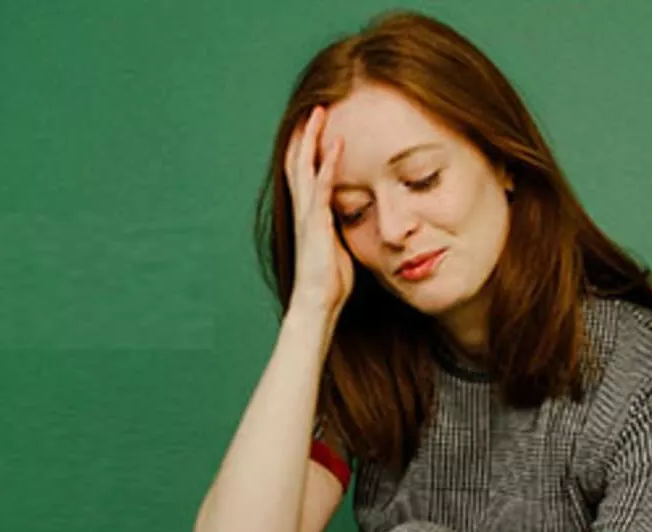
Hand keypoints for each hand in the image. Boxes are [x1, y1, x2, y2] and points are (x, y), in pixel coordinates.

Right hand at [283, 106, 353, 318]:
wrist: (317, 303)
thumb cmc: (330, 280)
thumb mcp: (337, 246)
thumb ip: (339, 227)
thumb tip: (353, 217)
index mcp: (309, 214)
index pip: (303, 172)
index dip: (308, 147)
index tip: (317, 124)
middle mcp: (304, 210)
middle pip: (298, 161)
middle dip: (306, 134)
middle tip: (316, 106)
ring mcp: (308, 215)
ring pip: (304, 167)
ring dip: (312, 139)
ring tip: (320, 112)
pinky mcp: (316, 223)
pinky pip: (321, 187)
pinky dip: (328, 163)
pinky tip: (337, 144)